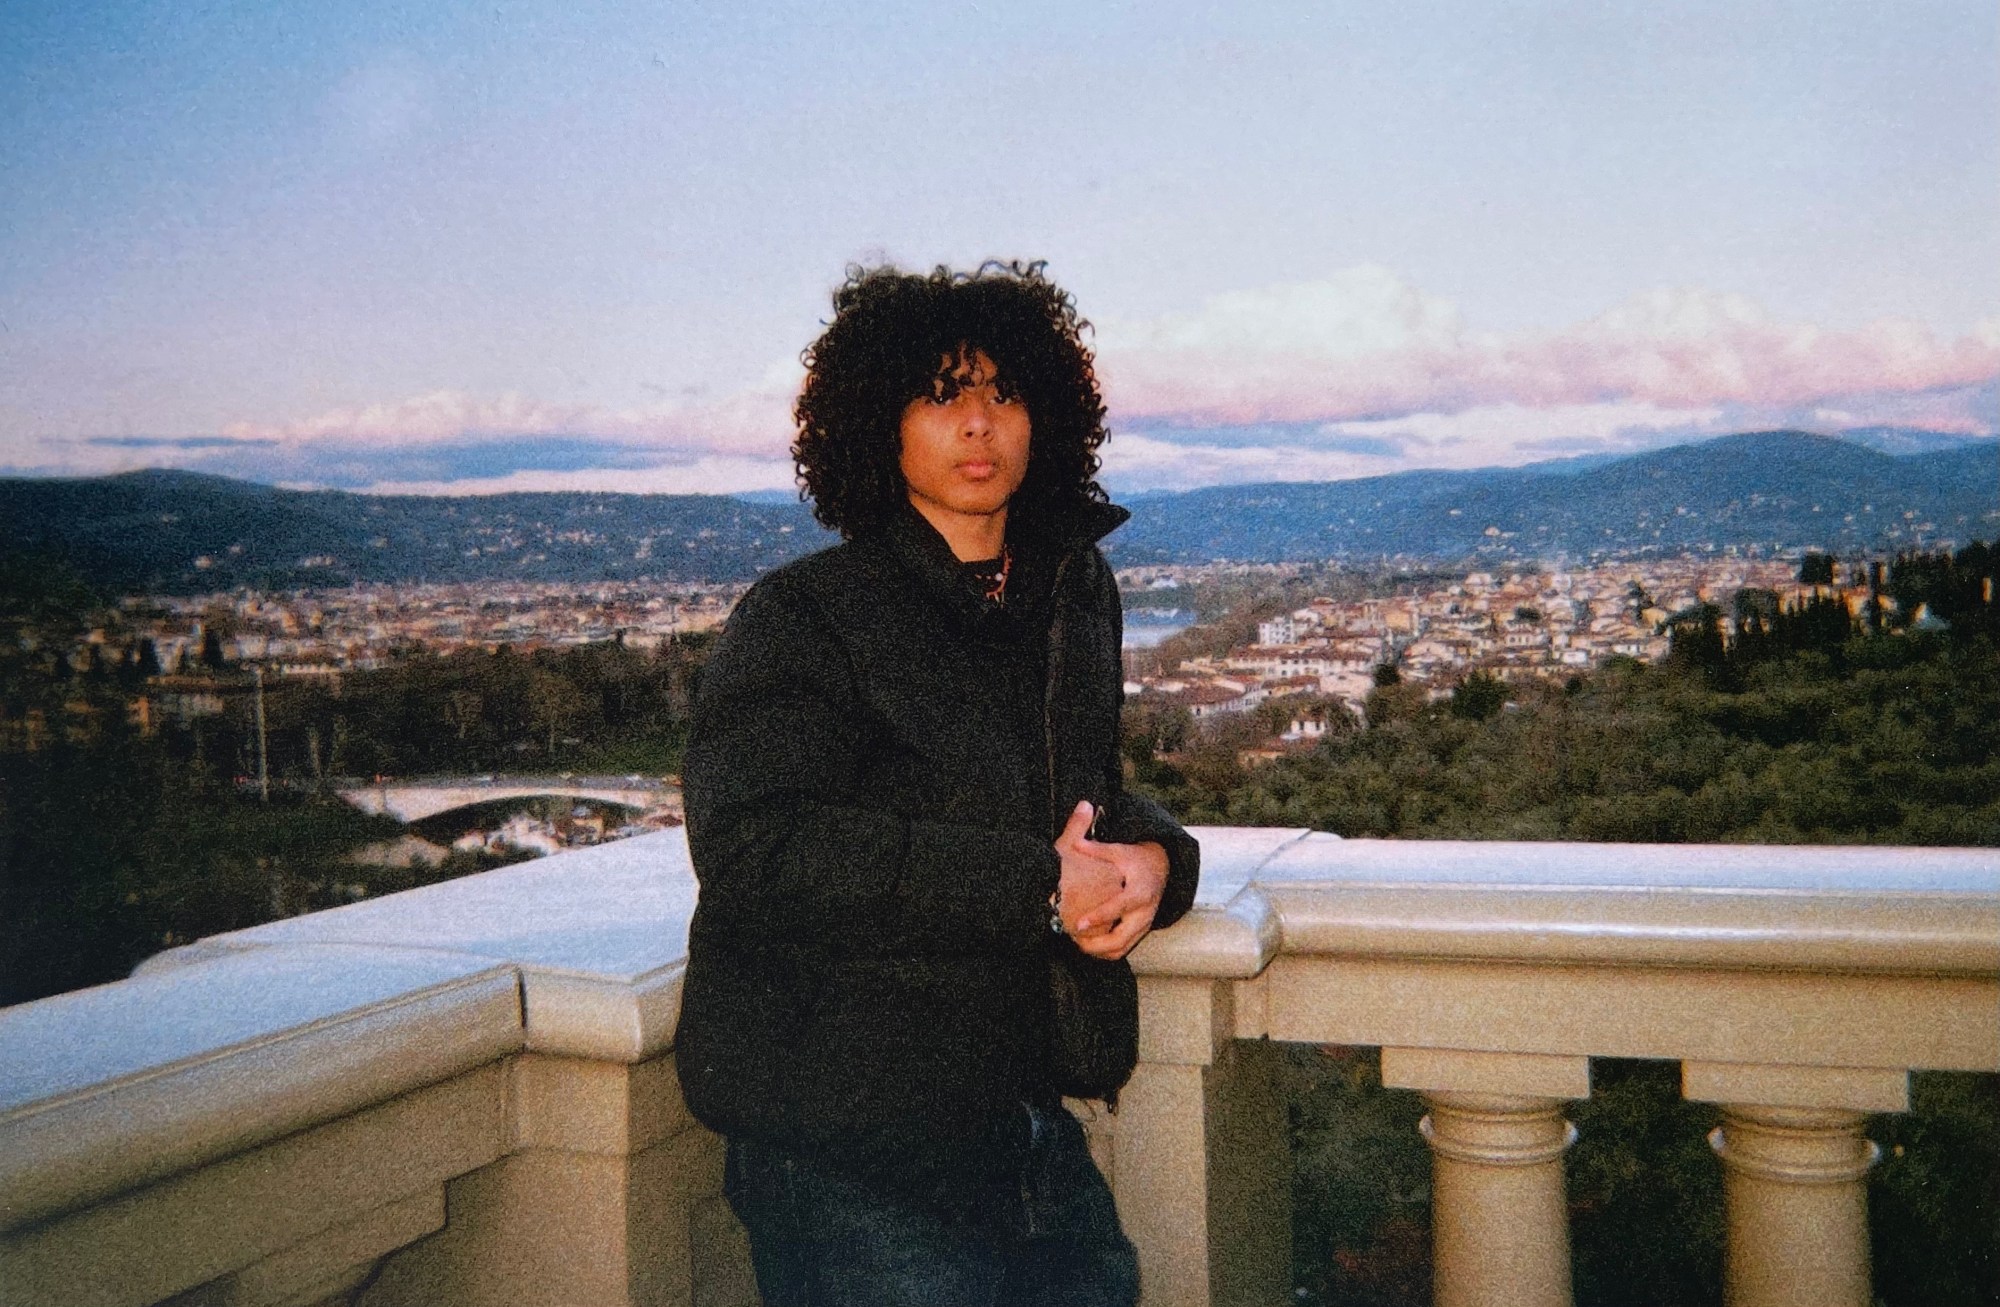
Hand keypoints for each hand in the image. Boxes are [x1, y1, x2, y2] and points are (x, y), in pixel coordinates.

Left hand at [1053, 800, 1168, 960]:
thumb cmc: (1136, 859)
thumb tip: (1076, 843)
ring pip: (1121, 948)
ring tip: (1077, 943)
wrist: (1160, 869)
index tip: (1079, 924)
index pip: (1119, 908)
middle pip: (1121, 938)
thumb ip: (1097, 849)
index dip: (1099, 917)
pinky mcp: (1141, 932)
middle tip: (1073, 938)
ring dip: (1098, 951)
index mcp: (1140, 892)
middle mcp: (1145, 912)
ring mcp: (1144, 925)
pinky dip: (1105, 951)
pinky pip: (1123, 948)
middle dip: (1096, 944)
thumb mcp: (1119, 851)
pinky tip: (1088, 945)